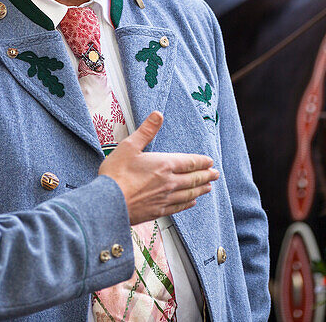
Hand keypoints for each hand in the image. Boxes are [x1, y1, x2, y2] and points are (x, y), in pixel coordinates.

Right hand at [98, 111, 217, 223]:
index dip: (202, 162)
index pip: (189, 162)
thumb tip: (158, 115)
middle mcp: (169, 182)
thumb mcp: (129, 146)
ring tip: (208, 187)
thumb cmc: (116, 175)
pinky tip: (191, 202)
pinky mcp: (158, 210)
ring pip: (189, 193)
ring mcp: (165, 198)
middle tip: (215, 174)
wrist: (109, 203)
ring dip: (201, 189)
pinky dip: (188, 203)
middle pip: (193, 178)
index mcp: (164, 164)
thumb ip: (146, 131)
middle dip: (206, 175)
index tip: (210, 162)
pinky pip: (179, 206)